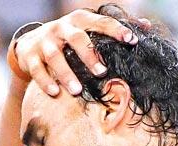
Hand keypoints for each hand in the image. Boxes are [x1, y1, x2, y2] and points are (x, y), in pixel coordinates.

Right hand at [9, 10, 149, 96]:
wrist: (32, 43)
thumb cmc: (71, 41)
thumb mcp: (90, 31)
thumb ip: (115, 30)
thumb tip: (146, 26)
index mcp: (80, 21)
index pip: (100, 23)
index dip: (115, 30)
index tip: (131, 40)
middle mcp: (62, 29)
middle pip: (76, 39)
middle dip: (89, 55)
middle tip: (102, 72)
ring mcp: (45, 42)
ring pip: (55, 56)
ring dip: (66, 73)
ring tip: (77, 90)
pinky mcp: (30, 56)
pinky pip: (36, 68)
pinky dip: (44, 80)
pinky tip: (54, 92)